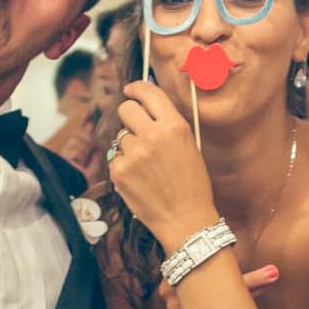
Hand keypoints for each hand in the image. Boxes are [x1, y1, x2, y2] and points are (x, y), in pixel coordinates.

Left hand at [108, 82, 218, 246]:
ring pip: (121, 136)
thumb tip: (147, 104)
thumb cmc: (192, 185)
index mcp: (175, 126)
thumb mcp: (190, 146)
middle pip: (126, 109)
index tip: (131, 89)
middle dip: (129, 115)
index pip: (149, 93)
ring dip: (129, 146)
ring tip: (147, 165)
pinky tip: (140, 179)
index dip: (137, 88)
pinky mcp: (120, 171)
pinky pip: (116, 157)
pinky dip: (124, 166)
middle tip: (137, 127)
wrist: (186, 220)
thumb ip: (168, 124)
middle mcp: (153, 136)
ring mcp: (134, 154)